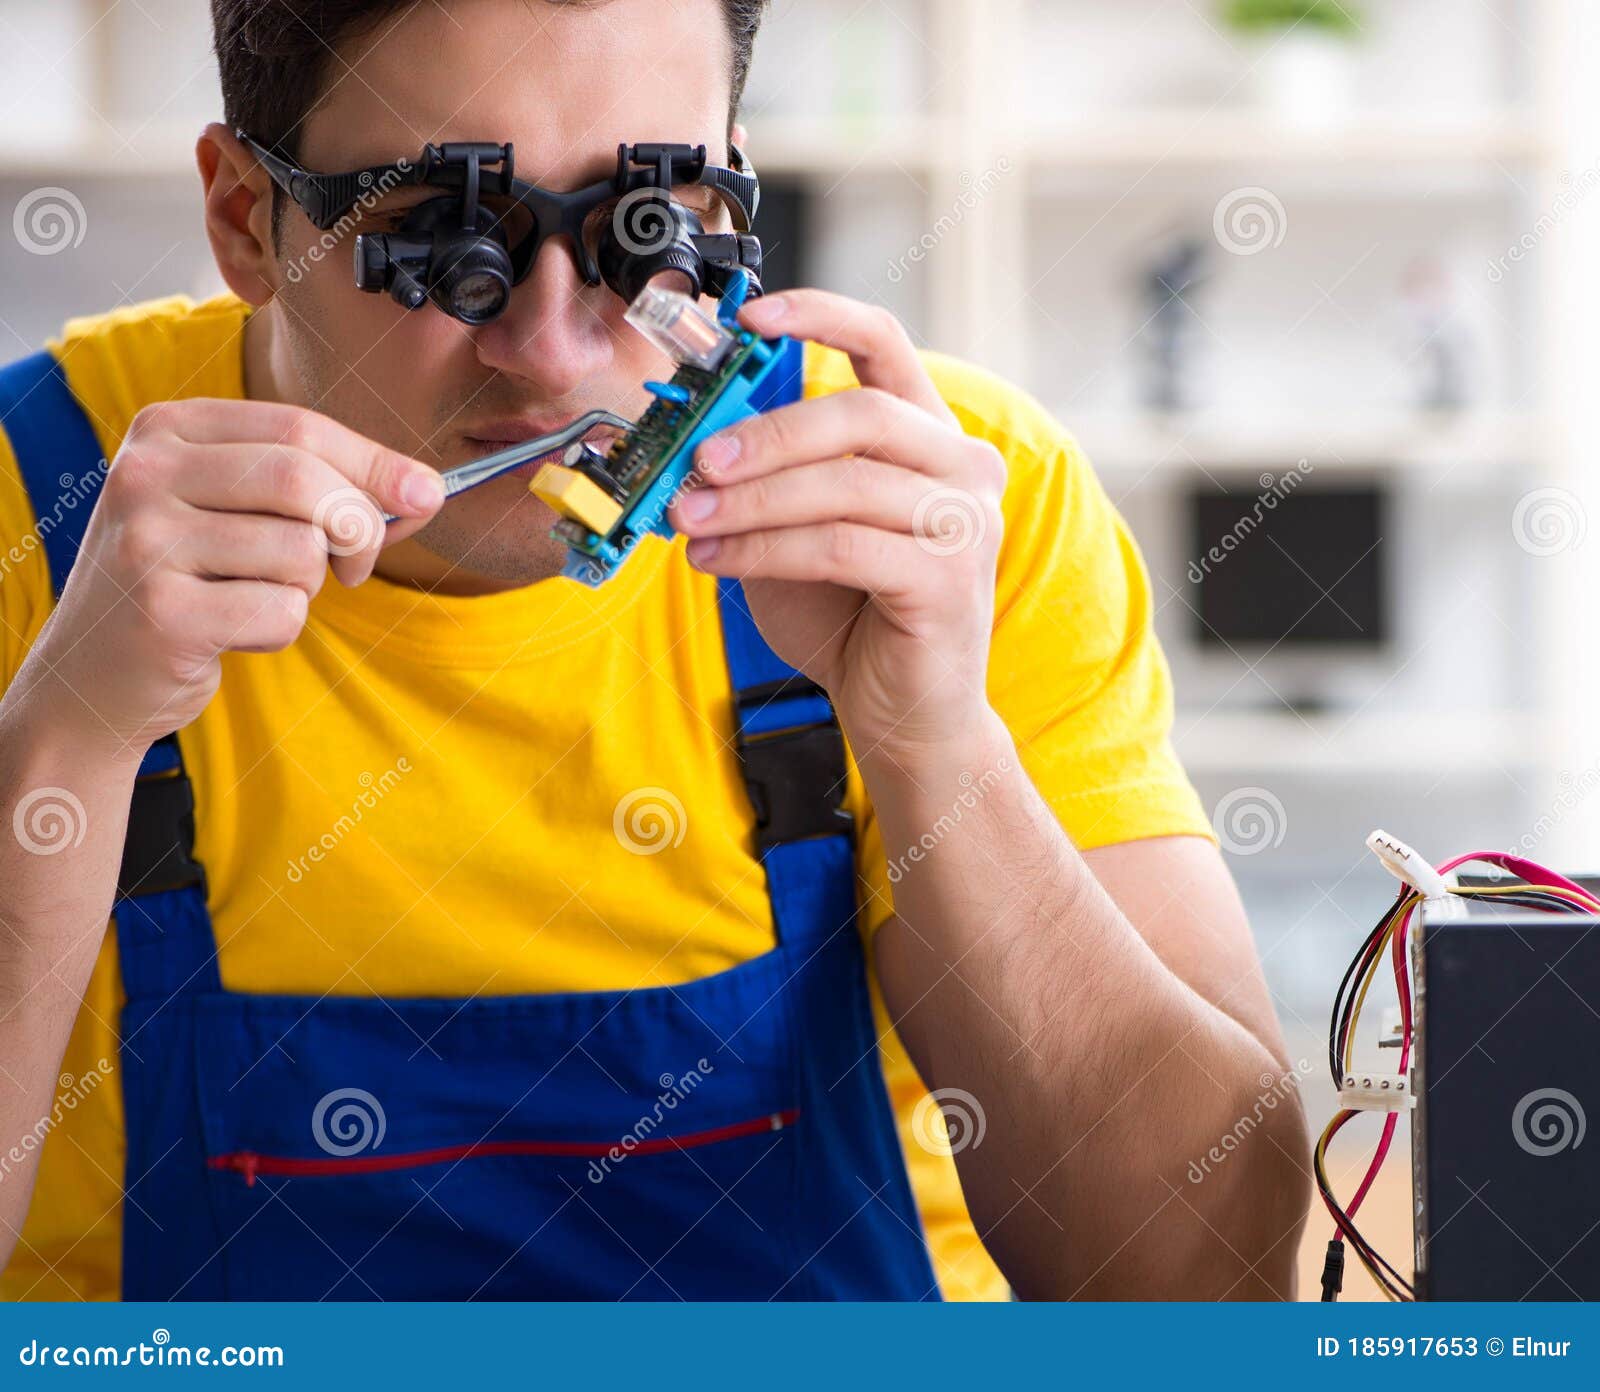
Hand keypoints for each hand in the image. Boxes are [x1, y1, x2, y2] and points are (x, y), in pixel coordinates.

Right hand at [26, 398, 443, 759]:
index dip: (375, 463)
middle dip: (358, 527)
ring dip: (308, 588)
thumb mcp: (235, 511)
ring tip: (258, 596)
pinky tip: (231, 632)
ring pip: (299, 551)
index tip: (426, 494)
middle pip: (305, 480)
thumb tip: (427, 488)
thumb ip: (321, 488)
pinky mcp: (162, 613)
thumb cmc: (188, 581)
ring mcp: (146, 542)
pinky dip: (280, 630)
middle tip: (355, 567)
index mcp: (166, 429)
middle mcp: (146, 474)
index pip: (299, 427)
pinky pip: (281, 613)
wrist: (91, 674)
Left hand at [667, 290, 1004, 768]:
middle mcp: (962, 467)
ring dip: (752, 500)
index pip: (885, 343)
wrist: (903, 714)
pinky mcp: (947, 580)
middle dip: (766, 434)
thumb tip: (693, 437)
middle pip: (861, 413)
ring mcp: (965, 522)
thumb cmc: (852, 617)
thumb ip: (768, 480)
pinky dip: (764, 548)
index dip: (819, 316)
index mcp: (928, 437)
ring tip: (689, 518)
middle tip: (697, 458)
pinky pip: (838, 545)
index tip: (750, 318)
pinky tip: (717, 559)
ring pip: (844, 484)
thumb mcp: (799, 529)